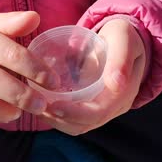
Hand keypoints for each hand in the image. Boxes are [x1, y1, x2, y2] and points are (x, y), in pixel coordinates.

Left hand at [38, 19, 146, 135]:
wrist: (124, 40)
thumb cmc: (122, 36)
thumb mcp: (123, 38)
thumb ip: (121, 58)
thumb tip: (116, 84)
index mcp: (124, 93)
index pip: (98, 113)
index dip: (75, 113)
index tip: (53, 106)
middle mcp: (115, 107)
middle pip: (85, 124)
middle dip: (60, 119)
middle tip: (38, 107)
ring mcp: (104, 109)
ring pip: (78, 126)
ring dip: (56, 121)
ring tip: (37, 109)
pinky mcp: (92, 108)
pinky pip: (74, 120)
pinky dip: (58, 117)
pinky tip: (42, 107)